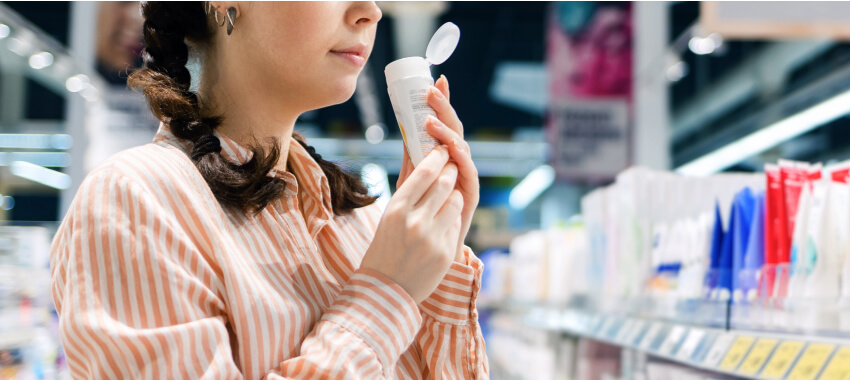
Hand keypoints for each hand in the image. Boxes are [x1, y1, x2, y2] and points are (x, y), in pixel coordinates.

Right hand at [361, 146, 464, 303]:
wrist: (385, 290)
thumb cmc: (384, 247)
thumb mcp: (389, 216)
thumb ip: (408, 188)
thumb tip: (416, 154)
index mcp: (396, 209)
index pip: (425, 172)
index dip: (438, 157)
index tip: (442, 150)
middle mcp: (415, 221)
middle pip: (444, 182)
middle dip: (450, 171)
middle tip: (450, 167)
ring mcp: (432, 238)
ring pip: (456, 201)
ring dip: (454, 194)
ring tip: (447, 197)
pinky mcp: (445, 252)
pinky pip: (456, 224)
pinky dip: (451, 219)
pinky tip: (442, 224)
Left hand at [398, 75, 478, 261]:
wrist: (428, 249)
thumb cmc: (420, 213)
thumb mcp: (410, 181)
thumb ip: (411, 156)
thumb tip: (403, 126)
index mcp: (442, 155)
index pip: (442, 123)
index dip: (441, 103)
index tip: (434, 80)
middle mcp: (456, 161)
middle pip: (453, 129)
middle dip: (444, 108)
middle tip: (432, 91)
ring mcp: (464, 176)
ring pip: (460, 147)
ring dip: (447, 131)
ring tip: (431, 119)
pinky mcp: (470, 194)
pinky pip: (467, 172)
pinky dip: (460, 158)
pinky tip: (451, 147)